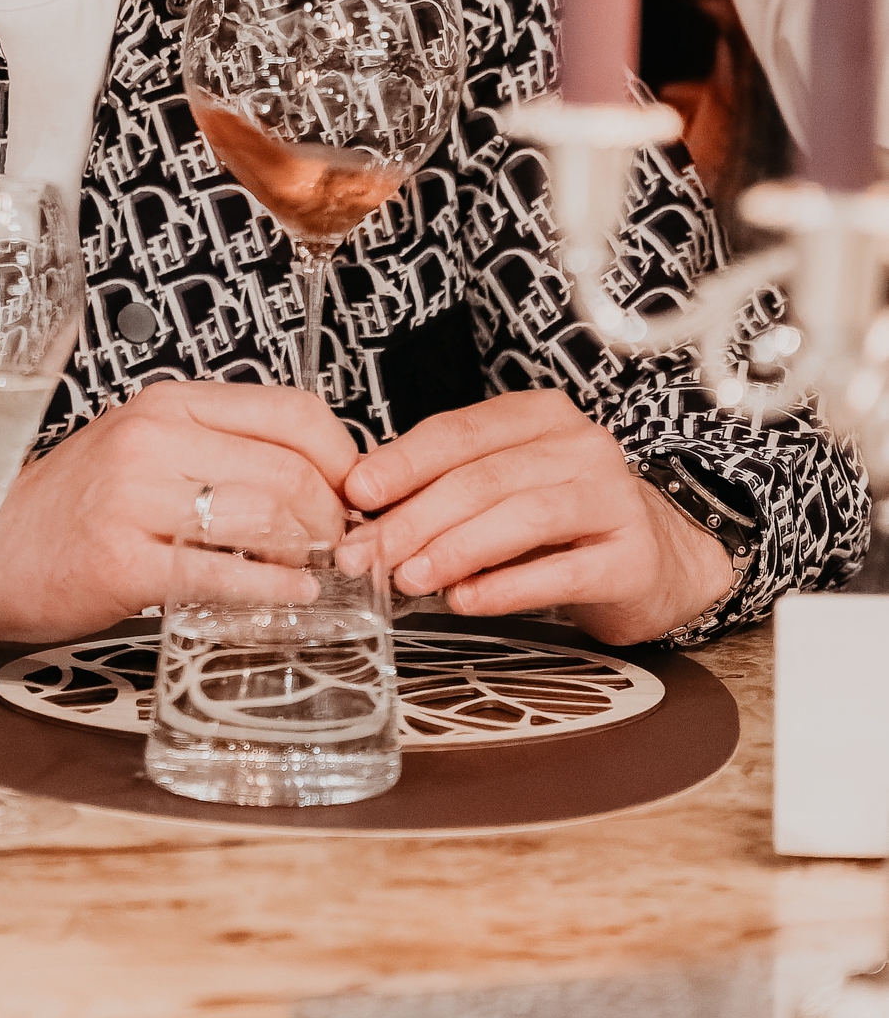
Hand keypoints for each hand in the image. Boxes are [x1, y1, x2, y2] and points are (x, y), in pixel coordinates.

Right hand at [0, 382, 358, 652]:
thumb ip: (219, 453)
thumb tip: (317, 482)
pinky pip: (222, 576)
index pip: (295, 413)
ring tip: (316, 573)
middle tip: (342, 548)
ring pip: (264, 519)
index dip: (342, 460)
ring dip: (309, 555)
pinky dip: (273, 591)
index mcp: (169, 405)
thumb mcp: (145, 450)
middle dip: (334, 519)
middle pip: (290, 471)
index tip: (352, 495)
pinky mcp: (121, 561)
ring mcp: (134, 499)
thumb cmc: (69, 505)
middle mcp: (153, 440)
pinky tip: (293, 598)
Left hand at [334, 391, 738, 645]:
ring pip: (521, 517)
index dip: (402, 462)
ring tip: (409, 579)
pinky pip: (561, 572)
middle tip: (368, 554)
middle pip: (483, 478)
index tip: (357, 493)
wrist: (660, 563)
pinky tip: (465, 600)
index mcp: (540, 417)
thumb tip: (365, 510)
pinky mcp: (632, 558)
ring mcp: (614, 499)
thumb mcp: (505, 489)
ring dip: (455, 550)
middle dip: (415, 518)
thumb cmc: (565, 525)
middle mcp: (582, 447)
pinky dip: (506, 588)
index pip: (458, 432)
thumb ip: (445, 488)